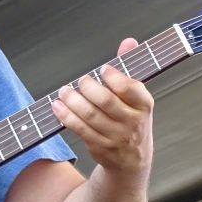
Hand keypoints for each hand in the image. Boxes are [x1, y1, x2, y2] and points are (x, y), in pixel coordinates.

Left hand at [51, 38, 153, 178]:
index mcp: (144, 105)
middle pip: (106, 101)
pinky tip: (58, 106)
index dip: (115, 78)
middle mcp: (132, 122)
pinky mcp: (99, 146)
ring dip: (73, 101)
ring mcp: (115, 136)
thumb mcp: (137, 96)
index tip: (103, 70)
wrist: (131, 160)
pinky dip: (66, 116)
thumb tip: (128, 42)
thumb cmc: (132, 121)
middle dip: (89, 88)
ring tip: (64, 92)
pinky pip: (80, 129)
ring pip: (90, 116)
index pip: (131, 89)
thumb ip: (129, 68)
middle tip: (81, 81)